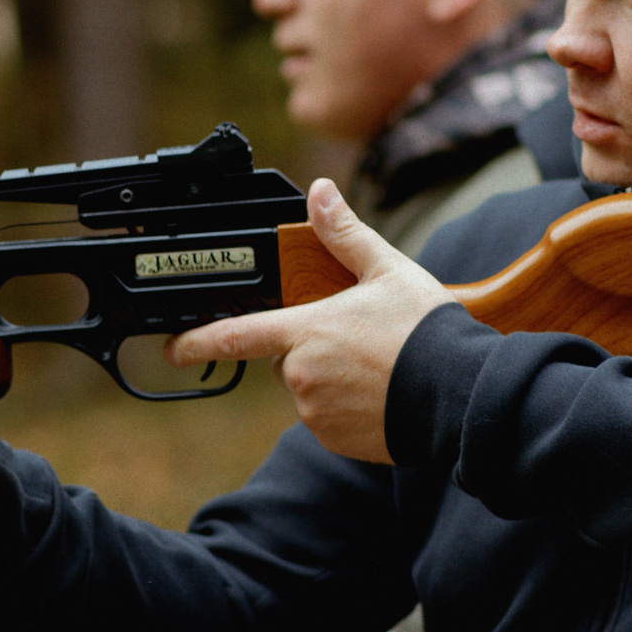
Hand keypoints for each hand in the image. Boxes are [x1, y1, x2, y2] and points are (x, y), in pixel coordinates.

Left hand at [165, 179, 453, 462]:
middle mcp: (301, 374)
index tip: (172, 348)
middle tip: (357, 340)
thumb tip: (320, 192)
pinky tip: (379, 395)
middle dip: (310, 349)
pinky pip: (328, 420)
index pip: (234, 336)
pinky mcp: (335, 439)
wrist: (459, 392)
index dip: (196, 341)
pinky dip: (346, 409)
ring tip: (377, 368)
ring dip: (330, 379)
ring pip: (307, 390)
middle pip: (285, 359)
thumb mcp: (386, 271)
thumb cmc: (425, 331)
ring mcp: (315, 411)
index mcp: (306, 330)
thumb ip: (345, 235)